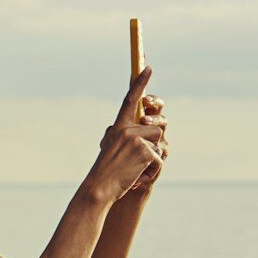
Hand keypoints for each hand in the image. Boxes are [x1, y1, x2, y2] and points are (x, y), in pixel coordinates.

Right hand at [80, 66, 164, 204]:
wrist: (98, 189)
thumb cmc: (105, 173)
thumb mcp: (112, 150)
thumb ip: (126, 137)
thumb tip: (144, 130)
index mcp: (117, 128)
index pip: (130, 100)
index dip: (140, 84)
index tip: (148, 68)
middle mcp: (126, 129)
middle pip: (154, 129)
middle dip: (151, 146)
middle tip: (134, 161)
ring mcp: (135, 139)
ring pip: (159, 144)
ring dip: (151, 160)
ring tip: (134, 170)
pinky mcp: (144, 151)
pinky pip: (159, 159)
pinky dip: (152, 171)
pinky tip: (136, 176)